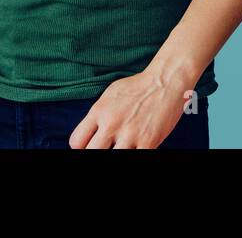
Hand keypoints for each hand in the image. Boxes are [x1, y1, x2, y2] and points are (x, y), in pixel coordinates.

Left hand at [69, 71, 197, 148]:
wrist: (165, 81)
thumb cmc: (138, 87)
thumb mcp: (110, 95)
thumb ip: (98, 114)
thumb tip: (90, 131)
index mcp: (99, 111)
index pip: (76, 142)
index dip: (81, 148)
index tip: (88, 147)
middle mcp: (111, 123)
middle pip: (91, 153)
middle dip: (96, 153)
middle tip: (105, 148)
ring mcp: (129, 134)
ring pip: (111, 159)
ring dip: (116, 155)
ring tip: (122, 148)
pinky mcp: (148, 142)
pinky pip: (136, 159)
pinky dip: (134, 156)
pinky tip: (136, 149)